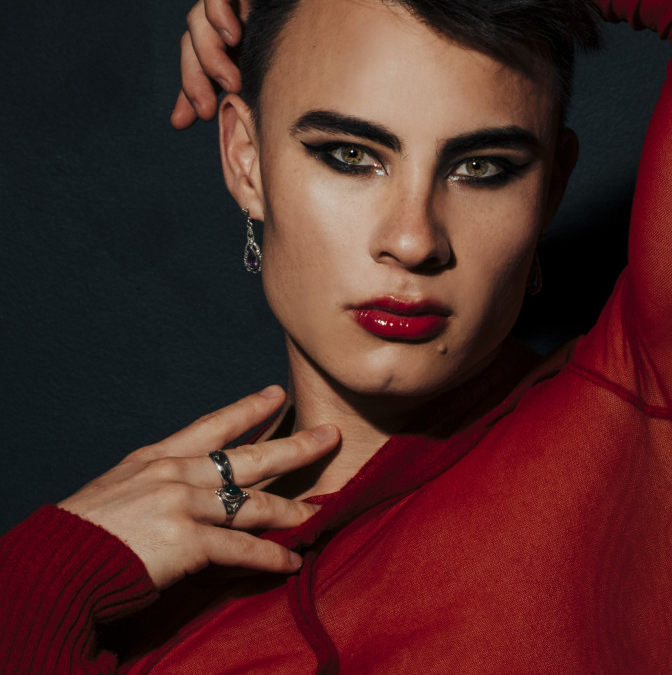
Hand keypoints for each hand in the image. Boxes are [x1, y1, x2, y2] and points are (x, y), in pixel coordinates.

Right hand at [57, 386, 339, 590]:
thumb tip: (190, 480)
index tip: (277, 394)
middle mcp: (177, 474)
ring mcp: (184, 505)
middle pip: (250, 456)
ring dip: (291, 510)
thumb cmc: (84, 529)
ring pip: (254, 502)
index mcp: (159, 457)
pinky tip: (291, 561)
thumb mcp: (120, 487)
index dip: (249, 409)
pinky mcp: (187, 542)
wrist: (55, 563)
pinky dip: (270, 556)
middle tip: (330, 434)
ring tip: (317, 513)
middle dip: (296, 445)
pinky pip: (242, 548)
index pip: (214, 426)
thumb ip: (157, 479)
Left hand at [171, 0, 299, 129]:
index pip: (203, 62)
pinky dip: (217, 11)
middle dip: (194, 80)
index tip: (185, 121)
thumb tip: (241, 125)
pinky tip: (232, 36)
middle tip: (204, 111)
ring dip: (210, 56)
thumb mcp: (294, 68)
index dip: (192, 89)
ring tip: (231, 83)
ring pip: (199, 20)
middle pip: (195, 44)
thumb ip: (264, 89)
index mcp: (246, 37)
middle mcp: (237, 12)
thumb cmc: (338, 24)